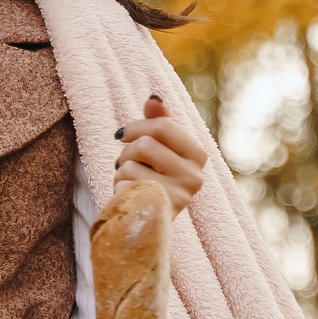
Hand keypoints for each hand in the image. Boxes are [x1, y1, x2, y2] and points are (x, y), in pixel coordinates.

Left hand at [114, 94, 208, 215]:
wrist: (149, 219)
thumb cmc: (153, 177)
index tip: (123, 134)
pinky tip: (130, 197)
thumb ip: (157, 121)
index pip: (163, 125)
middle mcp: (195, 176)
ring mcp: (180, 196)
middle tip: (124, 161)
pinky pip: (125, 185)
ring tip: (129, 181)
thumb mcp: (158, 147)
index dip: (136, 126)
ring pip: (131, 165)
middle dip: (127, 150)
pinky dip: (119, 188)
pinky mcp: (159, 211)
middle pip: (146, 144)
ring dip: (121, 171)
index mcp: (198, 155)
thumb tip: (154, 98)